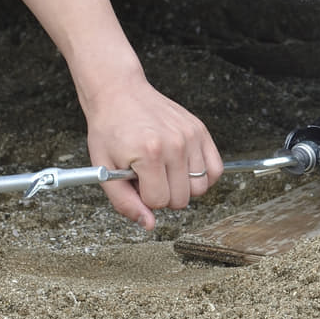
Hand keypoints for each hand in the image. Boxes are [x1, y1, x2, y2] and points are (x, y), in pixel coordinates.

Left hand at [83, 72, 222, 229]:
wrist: (119, 93)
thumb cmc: (110, 129)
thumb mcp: (104, 169)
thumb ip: (124, 202)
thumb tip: (149, 224)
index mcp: (149, 154)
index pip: (158, 201)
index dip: (144, 197)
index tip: (135, 182)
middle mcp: (174, 144)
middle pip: (182, 199)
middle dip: (163, 194)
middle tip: (148, 176)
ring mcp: (191, 135)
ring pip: (200, 188)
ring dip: (182, 187)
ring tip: (164, 170)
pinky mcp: (200, 130)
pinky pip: (215, 169)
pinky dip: (203, 176)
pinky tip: (183, 168)